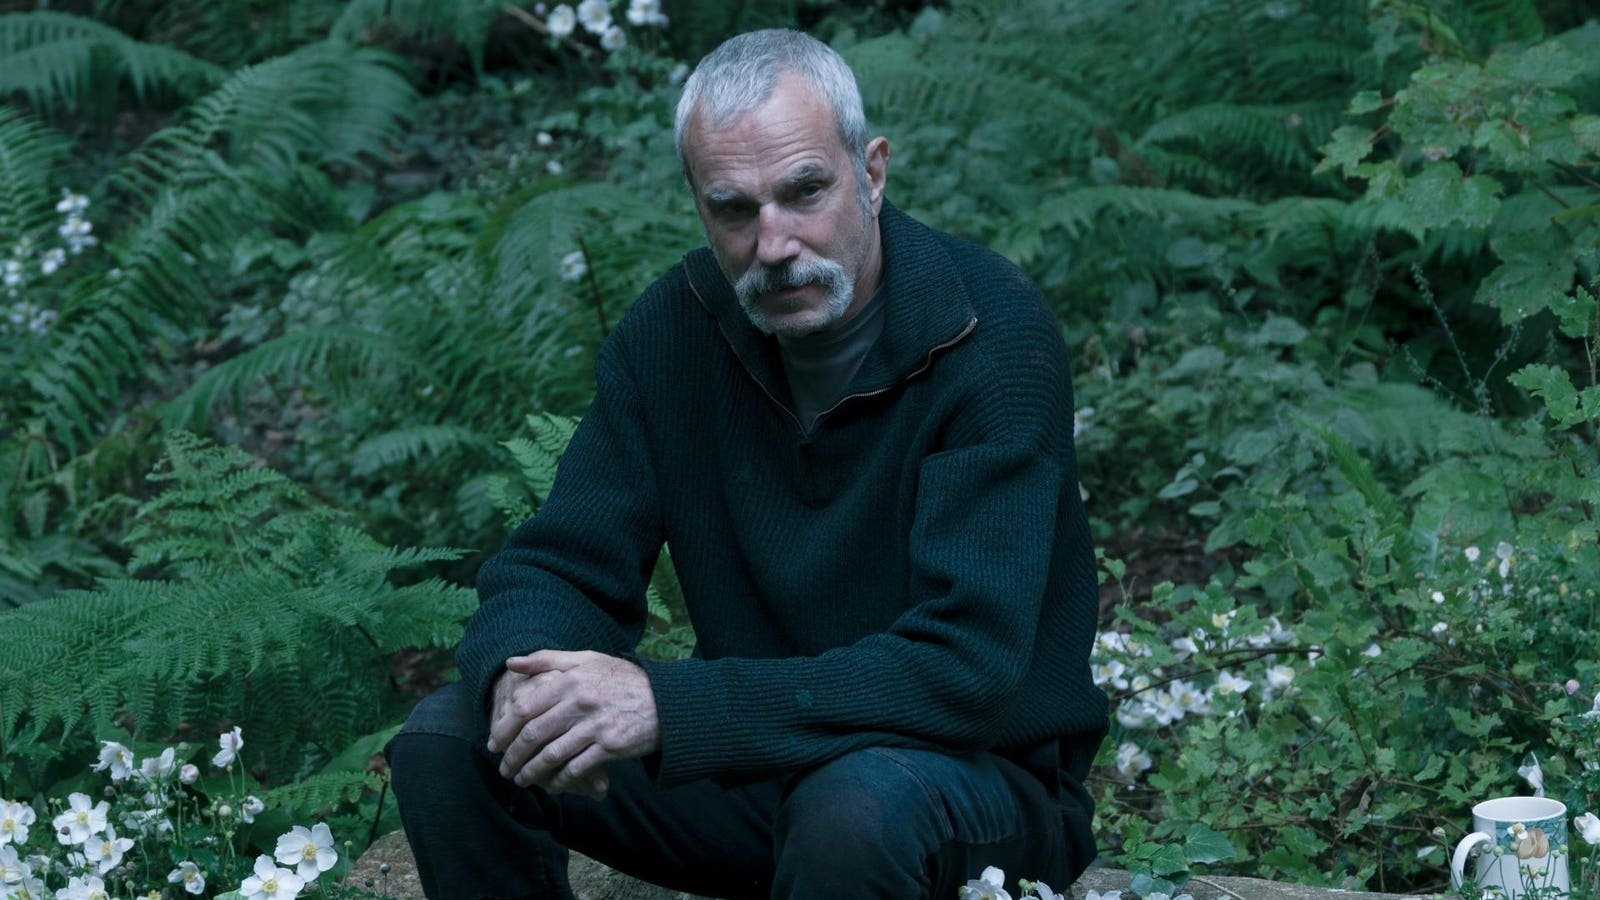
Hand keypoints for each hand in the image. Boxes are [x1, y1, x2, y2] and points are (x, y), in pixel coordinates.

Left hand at [486, 650, 659, 799]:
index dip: (503, 728)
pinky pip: (576, 769)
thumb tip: (511, 663)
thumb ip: (547, 659)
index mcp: (569, 679)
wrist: (666, 700)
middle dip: (512, 756)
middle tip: (503, 768)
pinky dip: (560, 781)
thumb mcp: (587, 659)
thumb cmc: (622, 680)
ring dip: (531, 772)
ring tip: (522, 779)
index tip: (494, 743)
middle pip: (533, 734)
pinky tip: (552, 785)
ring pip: (551, 755)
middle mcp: (580, 701)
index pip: (523, 707)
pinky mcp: (610, 746)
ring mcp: (595, 725)